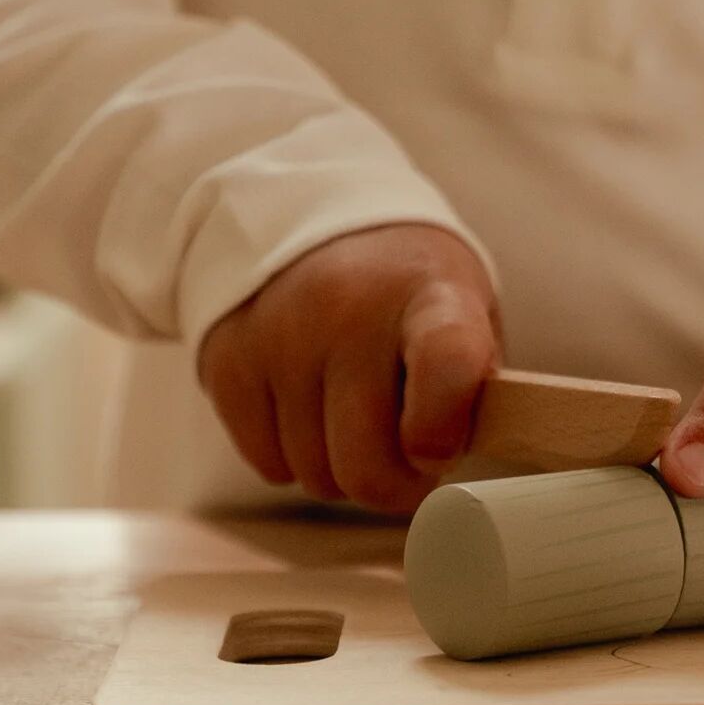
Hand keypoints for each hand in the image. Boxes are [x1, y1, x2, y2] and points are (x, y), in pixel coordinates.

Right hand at [196, 222, 502, 513]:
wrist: (319, 219)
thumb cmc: (412, 291)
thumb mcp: (468, 312)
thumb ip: (475, 388)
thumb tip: (445, 462)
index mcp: (432, 295)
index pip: (446, 364)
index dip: (442, 429)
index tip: (440, 450)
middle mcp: (349, 310)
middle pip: (366, 464)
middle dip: (395, 485)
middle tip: (409, 460)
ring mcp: (281, 336)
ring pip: (315, 477)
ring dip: (343, 469)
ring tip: (359, 417)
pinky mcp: (228, 361)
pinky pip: (269, 466)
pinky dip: (295, 458)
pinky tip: (313, 408)